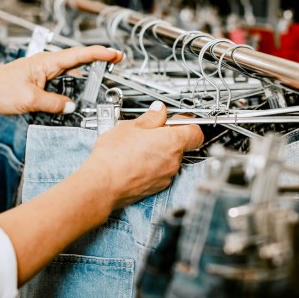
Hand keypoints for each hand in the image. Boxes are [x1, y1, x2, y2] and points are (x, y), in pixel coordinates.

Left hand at [0, 46, 122, 114]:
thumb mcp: (30, 99)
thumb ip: (54, 104)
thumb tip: (70, 106)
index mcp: (47, 62)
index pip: (80, 55)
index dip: (100, 54)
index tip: (116, 54)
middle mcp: (47, 63)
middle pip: (79, 61)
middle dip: (98, 62)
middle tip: (116, 65)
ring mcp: (43, 71)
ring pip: (70, 73)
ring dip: (86, 76)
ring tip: (101, 81)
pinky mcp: (39, 80)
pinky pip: (61, 81)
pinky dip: (72, 86)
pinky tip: (76, 94)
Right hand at [82, 102, 203, 209]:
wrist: (103, 184)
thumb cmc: (114, 156)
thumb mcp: (130, 127)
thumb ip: (150, 117)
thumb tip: (159, 110)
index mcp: (172, 141)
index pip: (196, 131)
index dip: (186, 123)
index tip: (175, 120)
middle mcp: (173, 161)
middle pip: (181, 145)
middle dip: (168, 136)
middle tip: (150, 131)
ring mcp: (166, 176)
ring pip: (169, 159)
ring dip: (159, 152)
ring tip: (137, 147)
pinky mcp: (157, 187)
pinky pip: (160, 172)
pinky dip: (152, 165)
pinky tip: (135, 161)